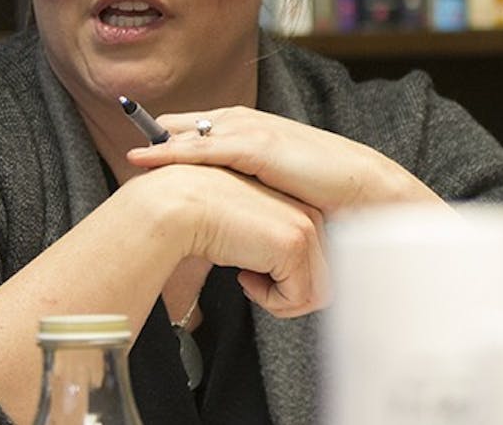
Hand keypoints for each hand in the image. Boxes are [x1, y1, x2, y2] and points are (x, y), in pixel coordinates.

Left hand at [125, 106, 441, 214]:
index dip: (172, 142)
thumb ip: (258, 188)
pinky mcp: (254, 145)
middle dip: (158, 138)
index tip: (143, 155)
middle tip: (129, 157)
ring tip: (128, 157)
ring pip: (189, 135)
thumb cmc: (330, 194)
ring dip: (158, 145)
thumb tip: (237, 211)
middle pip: (188, 128)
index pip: (203, 131)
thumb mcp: (283, 189)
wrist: (364, 190)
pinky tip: (145, 158)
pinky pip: (200, 147)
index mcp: (255, 130)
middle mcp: (248, 123)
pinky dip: (170, 152)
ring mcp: (250, 131)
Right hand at [126, 162, 329, 317]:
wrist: (179, 203)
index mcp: (301, 208)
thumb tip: (274, 279)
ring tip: (246, 278)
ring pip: (316, 293)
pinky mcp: (293, 245)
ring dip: (278, 298)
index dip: (287, 278)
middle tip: (250, 279)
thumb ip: (269, 250)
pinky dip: (268, 300)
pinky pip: (297, 298)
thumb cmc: (201, 216)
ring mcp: (306, 229)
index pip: (319, 262)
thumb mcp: (246, 233)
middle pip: (323, 280)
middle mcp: (310, 216)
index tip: (253, 270)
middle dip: (287, 293)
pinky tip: (242, 275)